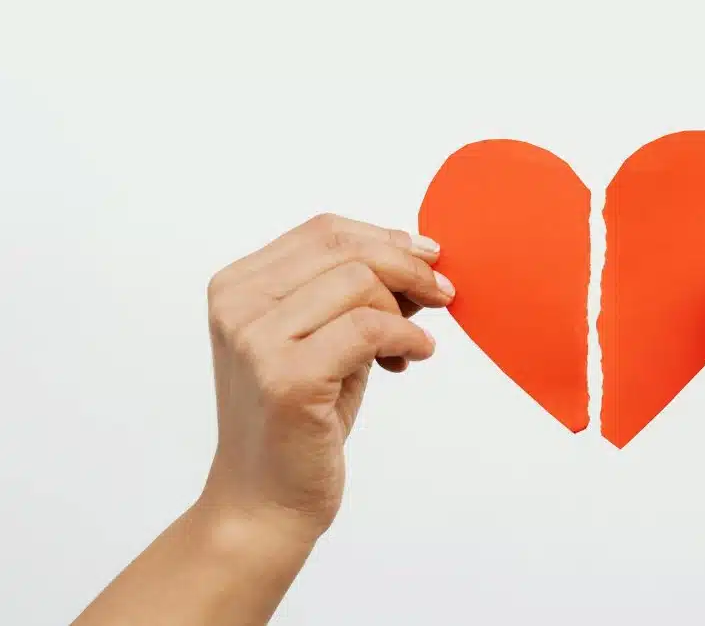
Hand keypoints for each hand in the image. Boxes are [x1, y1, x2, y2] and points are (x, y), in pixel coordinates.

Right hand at [200, 214, 453, 541]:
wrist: (264, 499)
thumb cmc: (300, 420)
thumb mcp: (322, 339)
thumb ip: (352, 294)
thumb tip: (419, 253)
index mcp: (237, 286)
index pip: (324, 230)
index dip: (386, 238)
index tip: (429, 258)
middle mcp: (238, 306)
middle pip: (344, 248)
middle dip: (408, 266)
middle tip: (442, 294)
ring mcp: (257, 341)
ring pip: (360, 283)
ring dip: (405, 310)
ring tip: (412, 345)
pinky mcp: (287, 377)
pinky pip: (368, 328)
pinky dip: (406, 338)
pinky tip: (413, 360)